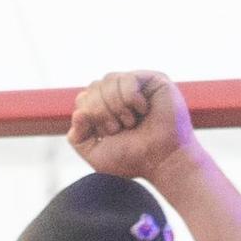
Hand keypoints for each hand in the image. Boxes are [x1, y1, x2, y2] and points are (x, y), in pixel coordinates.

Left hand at [68, 68, 195, 184]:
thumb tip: (78, 113)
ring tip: (131, 122)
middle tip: (120, 129)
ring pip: (108, 80)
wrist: (162, 161)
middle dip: (102, 112)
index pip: (83, 99)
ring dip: (116, 106)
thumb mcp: (96, 154)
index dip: (90, 116)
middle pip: (93, 87)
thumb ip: (77, 137)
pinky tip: (143, 110)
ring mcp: (136, 86)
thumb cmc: (133, 159)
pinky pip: (127, 78)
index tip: (109, 134)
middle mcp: (120, 95)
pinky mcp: (153, 80)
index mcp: (106, 109)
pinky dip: (131, 98)